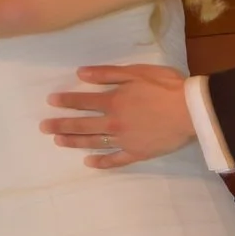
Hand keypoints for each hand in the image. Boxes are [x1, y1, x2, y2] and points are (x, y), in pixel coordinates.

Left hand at [42, 64, 197, 169]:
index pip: (83, 101)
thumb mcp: (136, 72)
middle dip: (61, 125)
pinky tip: (89, 162)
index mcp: (114, 101)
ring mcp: (124, 140)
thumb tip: (80, 74)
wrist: (190, 111)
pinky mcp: (137, 153)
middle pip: (82, 125)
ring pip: (94, 142)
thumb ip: (107, 74)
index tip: (50, 102)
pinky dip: (101, 162)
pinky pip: (115, 160)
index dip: (65, 101)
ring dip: (74, 142)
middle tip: (44, 127)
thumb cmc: (167, 87)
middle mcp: (114, 122)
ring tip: (58, 142)